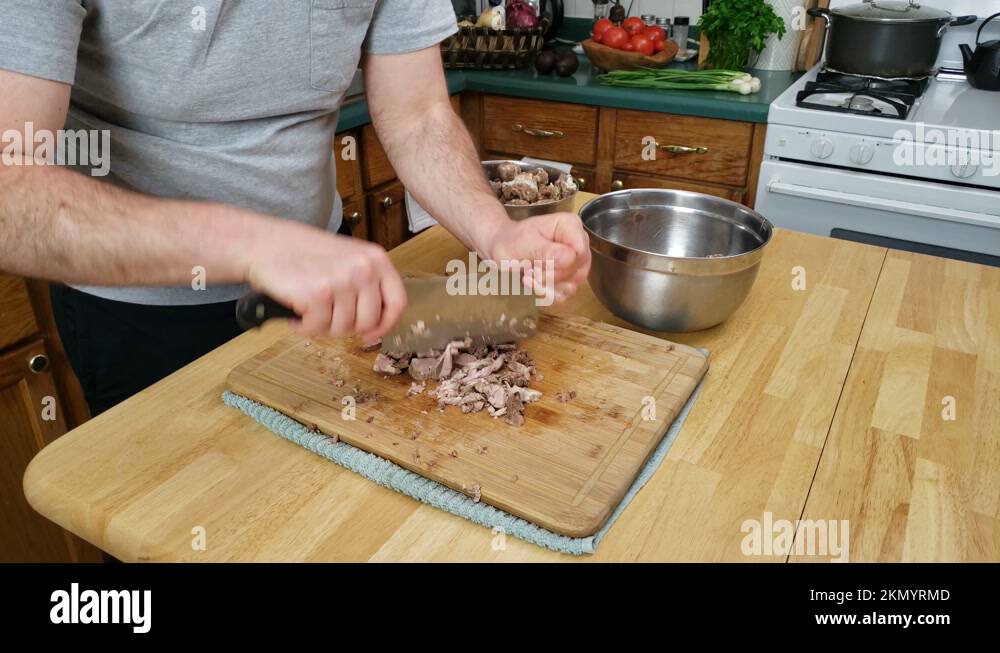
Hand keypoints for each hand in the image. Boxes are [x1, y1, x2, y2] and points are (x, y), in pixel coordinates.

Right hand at [246, 223, 405, 339]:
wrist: (263, 243)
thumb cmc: (303, 254)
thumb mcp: (347, 260)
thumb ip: (366, 286)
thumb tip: (377, 326)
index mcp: (376, 259)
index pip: (397, 302)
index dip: (386, 325)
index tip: (371, 334)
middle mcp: (364, 268)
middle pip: (369, 321)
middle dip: (345, 326)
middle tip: (326, 315)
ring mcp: (343, 280)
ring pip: (342, 328)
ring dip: (322, 326)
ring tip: (308, 307)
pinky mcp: (319, 294)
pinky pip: (317, 329)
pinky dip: (303, 327)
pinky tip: (296, 310)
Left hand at [482, 212, 591, 302]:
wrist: (503, 250)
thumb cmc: (511, 241)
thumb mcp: (523, 244)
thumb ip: (546, 250)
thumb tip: (570, 258)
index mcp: (570, 226)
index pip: (580, 253)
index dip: (560, 266)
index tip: (536, 265)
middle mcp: (578, 243)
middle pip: (577, 271)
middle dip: (549, 277)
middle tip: (529, 271)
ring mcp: (576, 262)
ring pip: (572, 285)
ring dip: (546, 286)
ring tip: (529, 275)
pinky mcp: (570, 278)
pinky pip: (566, 294)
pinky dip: (547, 293)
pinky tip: (534, 284)